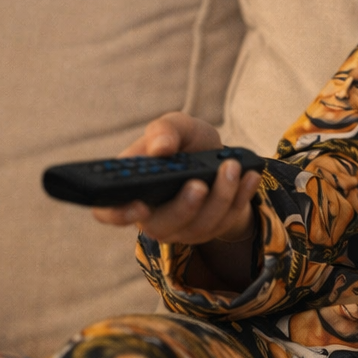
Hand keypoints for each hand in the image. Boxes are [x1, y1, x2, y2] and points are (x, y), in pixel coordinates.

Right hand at [92, 111, 261, 247]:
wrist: (218, 158)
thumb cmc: (186, 143)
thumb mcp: (177, 127)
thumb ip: (165, 130)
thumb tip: (160, 148)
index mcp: (131, 188)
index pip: (108, 211)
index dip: (118, 214)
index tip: (139, 204)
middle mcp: (152, 215)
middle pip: (161, 226)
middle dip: (184, 206)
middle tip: (199, 183)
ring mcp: (181, 227)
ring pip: (198, 226)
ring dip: (219, 196)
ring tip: (232, 166)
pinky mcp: (209, 230)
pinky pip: (225, 222)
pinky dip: (240, 197)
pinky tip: (249, 176)